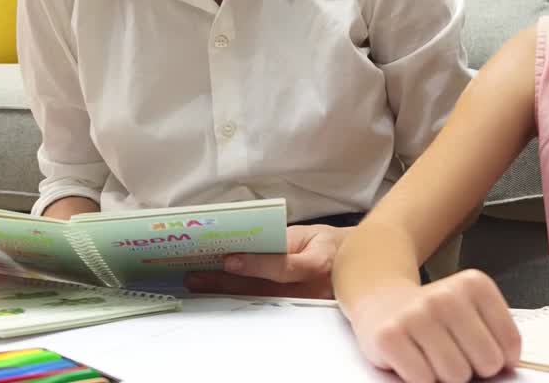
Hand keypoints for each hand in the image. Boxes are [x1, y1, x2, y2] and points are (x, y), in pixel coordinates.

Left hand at [184, 224, 345, 297]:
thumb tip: (245, 245)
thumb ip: (281, 242)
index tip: (229, 260)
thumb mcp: (309, 234)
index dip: (257, 264)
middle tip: (196, 277)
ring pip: (260, 301)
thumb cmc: (328, 245)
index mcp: (319, 262)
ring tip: (199, 284)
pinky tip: (218, 293)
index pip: (286, 267)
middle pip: (265, 290)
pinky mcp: (297, 315)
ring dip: (227, 292)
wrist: (352, 265)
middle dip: (227, 283)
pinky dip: (239, 299)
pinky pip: (264, 307)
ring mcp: (304, 307)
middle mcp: (313, 290)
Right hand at [350, 270, 519, 382]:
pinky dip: (420, 377)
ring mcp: (417, 314)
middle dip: (473, 367)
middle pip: (486, 362)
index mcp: (475, 285)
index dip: (499, 358)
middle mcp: (447, 296)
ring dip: (445, 374)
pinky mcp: (389, 336)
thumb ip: (495, 334)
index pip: (510, 343)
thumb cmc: (433, 315)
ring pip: (456, 374)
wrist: (382, 302)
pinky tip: (412, 357)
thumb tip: (508, 365)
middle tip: (454, 353)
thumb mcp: (472, 311)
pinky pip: (423, 380)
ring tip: (431, 353)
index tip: (481, 349)